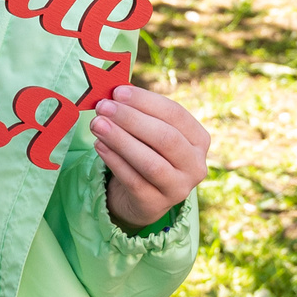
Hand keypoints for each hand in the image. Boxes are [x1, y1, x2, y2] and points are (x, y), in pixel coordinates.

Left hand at [93, 85, 208, 229]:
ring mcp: (178, 188)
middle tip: (103, 107)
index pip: (176, 114)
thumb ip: (140, 112)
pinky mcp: (155, 205)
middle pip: (165, 138)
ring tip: (97, 124)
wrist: (143, 197)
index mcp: (199, 140)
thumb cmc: (148, 153)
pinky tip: (99, 145)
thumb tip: (116, 91)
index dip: (146, 101)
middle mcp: (195, 165)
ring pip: (150, 162)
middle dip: (131, 119)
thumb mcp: (151, 133)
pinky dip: (114, 161)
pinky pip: (133, 180)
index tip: (118, 92)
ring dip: (121, 140)